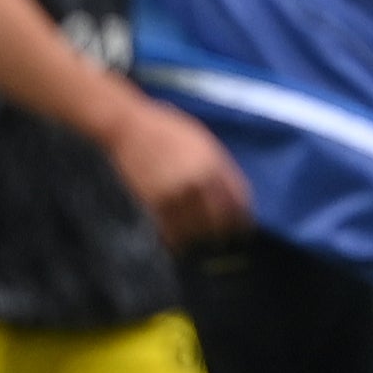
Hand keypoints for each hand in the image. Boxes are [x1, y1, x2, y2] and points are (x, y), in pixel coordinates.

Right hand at [110, 96, 254, 242]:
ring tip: (200, 244)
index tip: (242, 228)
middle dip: (223, 233)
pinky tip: (180, 243)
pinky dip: (177, 240)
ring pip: (196, 229)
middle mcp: (199, 180)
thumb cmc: (168, 131)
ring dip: (200, 239)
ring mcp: (177, 192)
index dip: (242, 218)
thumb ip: (219, 168)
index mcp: (215, 163)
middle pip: (220, 219)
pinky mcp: (155, 202)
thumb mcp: (204, 143)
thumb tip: (232, 195)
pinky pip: (171, 230)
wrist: (130, 128)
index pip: (238, 200)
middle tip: (222, 241)